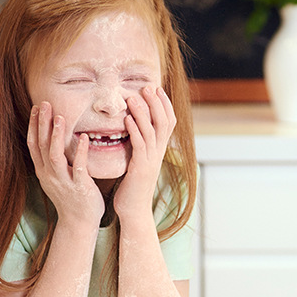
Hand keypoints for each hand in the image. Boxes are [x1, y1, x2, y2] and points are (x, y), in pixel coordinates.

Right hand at [27, 102, 104, 223]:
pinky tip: (84, 137)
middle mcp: (49, 175)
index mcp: (43, 171)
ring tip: (60, 116)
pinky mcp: (79, 187)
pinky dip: (80, 151)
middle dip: (41, 124)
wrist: (79, 223)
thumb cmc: (72, 197)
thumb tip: (53, 140)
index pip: (33, 144)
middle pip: (40, 146)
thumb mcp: (58, 177)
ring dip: (56, 135)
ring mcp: (63, 181)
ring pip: (54, 155)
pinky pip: (78, 167)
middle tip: (44, 104)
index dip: (33, 125)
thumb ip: (55, 160)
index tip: (36, 107)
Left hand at [114, 86, 176, 217]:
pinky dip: (134, 129)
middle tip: (148, 87)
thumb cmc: (132, 185)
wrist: (133, 209)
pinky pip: (139, 144)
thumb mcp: (139, 161)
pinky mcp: (140, 168)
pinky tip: (127, 118)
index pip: (169, 122)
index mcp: (159, 150)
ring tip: (134, 97)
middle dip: (156, 103)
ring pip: (152, 130)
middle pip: (164, 122)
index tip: (156, 88)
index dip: (164, 104)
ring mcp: (151, 160)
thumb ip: (140, 145)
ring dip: (143, 112)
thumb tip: (136, 128)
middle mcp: (159, 152)